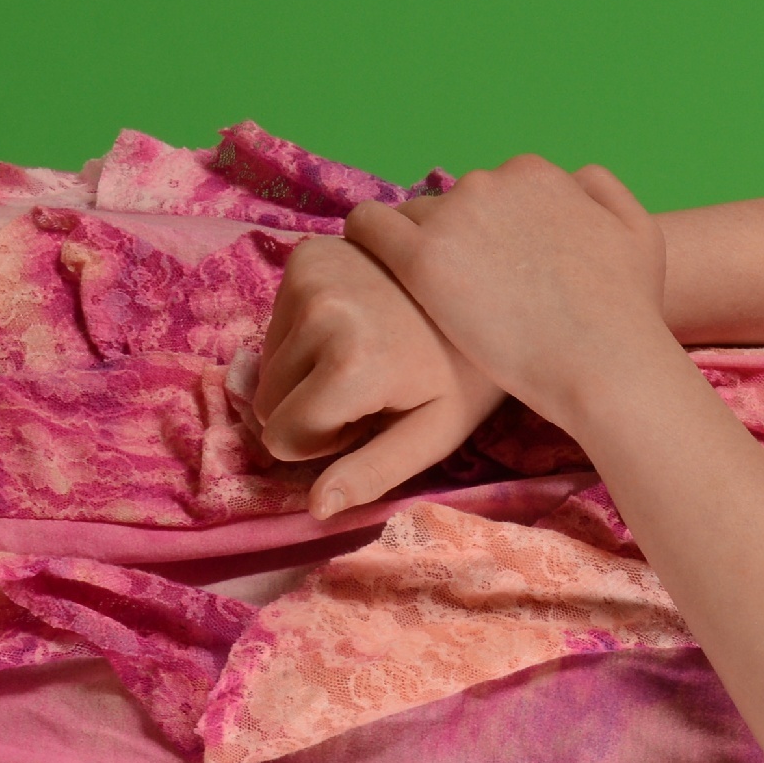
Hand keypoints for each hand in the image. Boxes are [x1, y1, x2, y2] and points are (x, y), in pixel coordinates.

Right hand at [250, 231, 505, 520]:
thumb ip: (372, 473)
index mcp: (349, 366)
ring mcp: (310, 276)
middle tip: (372, 389)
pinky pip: (277, 322)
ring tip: (369, 356)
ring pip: (268, 362)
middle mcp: (319, 313)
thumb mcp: (430, 436)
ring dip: (307, 371)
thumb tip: (316, 509)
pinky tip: (360, 325)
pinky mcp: (307, 254)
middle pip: (269, 401)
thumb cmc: (466, 377)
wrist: (495, 291)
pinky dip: (307, 333)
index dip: (324, 442)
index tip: (370, 420)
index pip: (283, 438)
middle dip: (312, 408)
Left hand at [343, 154, 678, 431]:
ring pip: (414, 219)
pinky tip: (369, 265)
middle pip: (453, 203)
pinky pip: (370, 228)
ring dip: (420, 249)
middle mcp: (491, 181)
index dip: (492, 231)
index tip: (497, 268)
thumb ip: (603, 190)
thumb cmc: (628, 310)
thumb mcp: (640, 232)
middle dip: (458, 240)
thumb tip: (571, 176)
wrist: (606, 361)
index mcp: (536, 173)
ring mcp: (454, 217)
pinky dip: (366, 240)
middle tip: (472, 292)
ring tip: (432, 297)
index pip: (493, 190)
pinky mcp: (423, 259)